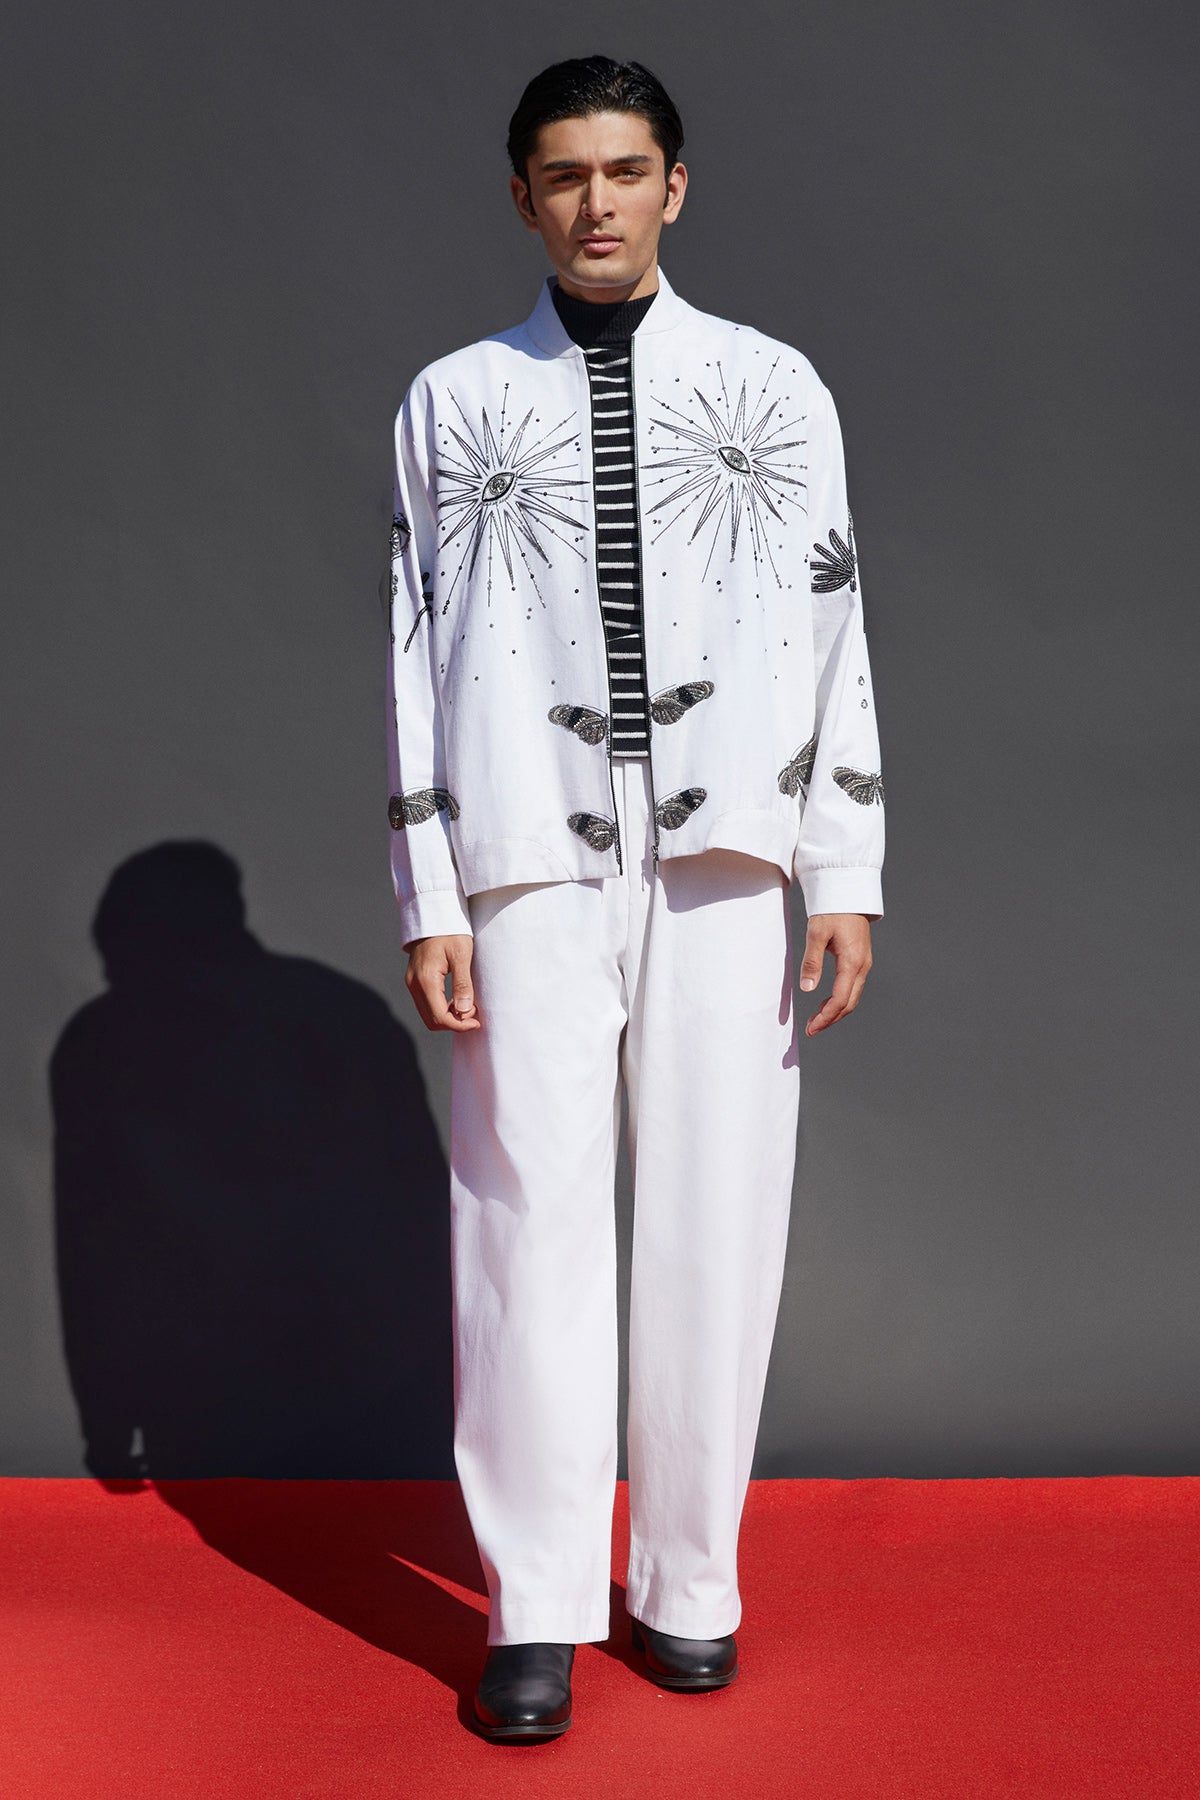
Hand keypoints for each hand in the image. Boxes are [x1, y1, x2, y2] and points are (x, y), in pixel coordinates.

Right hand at [405, 934, 480, 1031]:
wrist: (434, 914)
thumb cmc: (450, 931)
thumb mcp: (462, 955)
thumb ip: (462, 984)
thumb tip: (464, 1012)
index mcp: (426, 979)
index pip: (440, 1017)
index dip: (459, 1025)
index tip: (476, 1021)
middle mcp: (414, 984)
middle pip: (431, 1020)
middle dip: (454, 1023)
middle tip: (473, 1012)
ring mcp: (412, 983)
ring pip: (428, 1014)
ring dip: (448, 1017)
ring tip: (467, 1004)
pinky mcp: (414, 980)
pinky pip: (426, 1004)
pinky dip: (442, 1008)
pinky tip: (457, 999)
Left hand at [798, 913, 872, 1035]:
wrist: (848, 893)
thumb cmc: (832, 910)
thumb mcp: (816, 933)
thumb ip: (812, 962)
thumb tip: (808, 989)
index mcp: (852, 962)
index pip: (840, 999)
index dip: (826, 1017)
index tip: (811, 1028)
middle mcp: (862, 966)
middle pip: (849, 1003)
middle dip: (831, 1019)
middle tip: (811, 1028)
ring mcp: (864, 964)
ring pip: (852, 997)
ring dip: (835, 1011)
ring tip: (816, 1019)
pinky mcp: (861, 960)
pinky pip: (853, 987)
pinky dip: (840, 999)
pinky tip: (826, 1001)